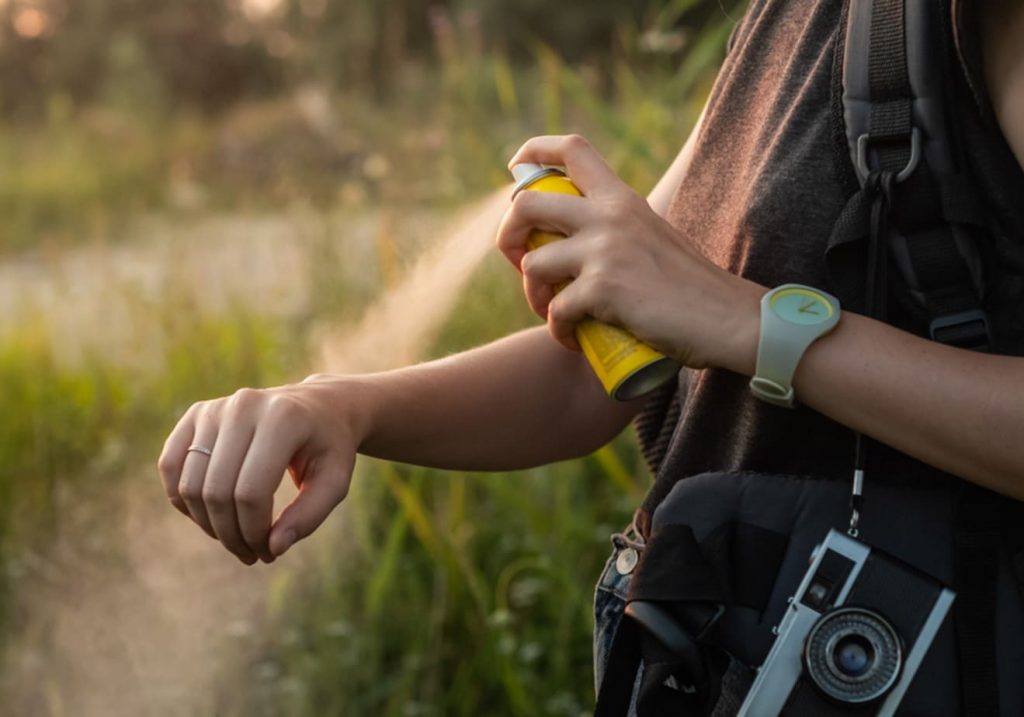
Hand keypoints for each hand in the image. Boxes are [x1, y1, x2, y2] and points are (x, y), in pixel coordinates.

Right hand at [157, 375, 362, 563]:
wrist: (319, 406)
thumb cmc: (329, 448)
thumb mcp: (334, 481)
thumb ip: (309, 516)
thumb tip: (273, 548)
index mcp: (283, 418)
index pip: (251, 491)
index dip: (254, 532)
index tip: (269, 552)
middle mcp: (243, 406)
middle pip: (217, 491)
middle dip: (231, 535)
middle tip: (252, 554)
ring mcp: (215, 407)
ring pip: (190, 484)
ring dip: (207, 524)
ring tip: (236, 539)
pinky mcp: (196, 413)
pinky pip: (170, 465)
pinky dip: (183, 500)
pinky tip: (211, 516)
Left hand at [497, 134, 764, 372]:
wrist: (729, 319)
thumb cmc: (692, 288)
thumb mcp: (653, 237)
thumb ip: (619, 230)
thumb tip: (577, 244)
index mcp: (623, 198)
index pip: (571, 149)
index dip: (532, 153)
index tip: (515, 171)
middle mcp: (610, 215)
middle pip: (526, 203)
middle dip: (507, 235)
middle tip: (520, 262)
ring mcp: (605, 251)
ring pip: (532, 263)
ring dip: (533, 295)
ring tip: (552, 312)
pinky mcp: (604, 289)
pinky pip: (556, 310)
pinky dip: (557, 330)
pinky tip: (572, 339)